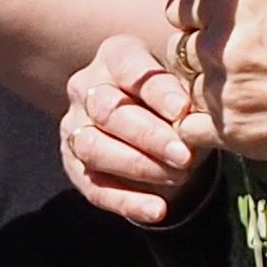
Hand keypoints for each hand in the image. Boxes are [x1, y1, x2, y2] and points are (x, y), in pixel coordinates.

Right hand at [61, 36, 214, 226]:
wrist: (161, 130)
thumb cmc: (177, 99)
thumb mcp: (186, 88)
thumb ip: (187, 97)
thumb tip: (192, 120)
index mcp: (115, 56)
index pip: (129, 68)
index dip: (156, 91)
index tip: (183, 110)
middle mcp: (86, 86)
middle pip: (108, 110)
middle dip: (149, 136)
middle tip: (184, 155)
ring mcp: (74, 126)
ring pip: (94, 147)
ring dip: (138, 166)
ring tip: (179, 177)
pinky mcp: (73, 163)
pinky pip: (93, 186)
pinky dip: (126, 201)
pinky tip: (157, 210)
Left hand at [169, 0, 266, 167]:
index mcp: (241, 6)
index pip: (180, 6)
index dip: (190, 16)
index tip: (201, 26)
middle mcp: (223, 45)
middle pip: (180, 48)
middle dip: (199, 55)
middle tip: (228, 65)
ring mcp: (222, 89)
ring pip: (186, 87)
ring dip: (206, 90)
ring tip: (240, 95)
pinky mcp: (228, 130)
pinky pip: (188, 126)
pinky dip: (199, 126)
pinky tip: (224, 122)